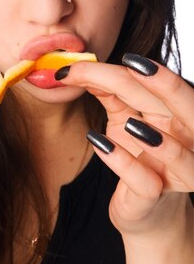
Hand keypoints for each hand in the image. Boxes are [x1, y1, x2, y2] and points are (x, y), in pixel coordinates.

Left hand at [56, 54, 193, 236]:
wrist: (144, 207)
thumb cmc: (139, 155)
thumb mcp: (124, 117)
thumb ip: (110, 92)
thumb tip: (81, 64)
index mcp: (181, 116)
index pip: (163, 88)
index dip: (135, 69)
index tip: (101, 57)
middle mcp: (188, 142)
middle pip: (187, 110)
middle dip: (166, 85)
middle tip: (133, 64)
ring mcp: (176, 174)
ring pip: (181, 155)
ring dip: (157, 138)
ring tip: (129, 122)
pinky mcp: (153, 197)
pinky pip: (146, 183)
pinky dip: (124, 163)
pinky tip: (99, 143)